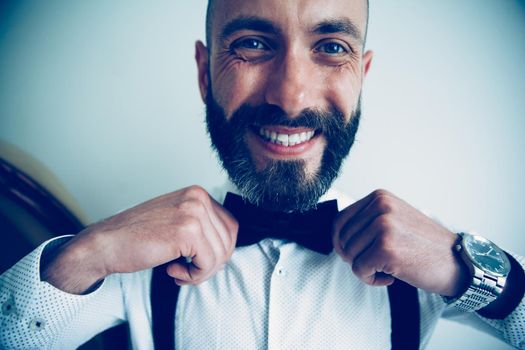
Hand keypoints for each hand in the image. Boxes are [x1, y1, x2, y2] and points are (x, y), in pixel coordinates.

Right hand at [43, 186, 237, 292]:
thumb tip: (227, 247)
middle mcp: (198, 198)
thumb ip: (202, 226)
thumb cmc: (136, 236)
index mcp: (197, 193)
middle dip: (211, 263)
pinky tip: (172, 270)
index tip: (198, 260)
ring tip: (178, 270)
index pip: (230, 226)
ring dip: (201, 271)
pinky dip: (193, 276)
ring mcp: (194, 212)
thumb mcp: (175, 221)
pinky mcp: (188, 231)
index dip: (218, 250)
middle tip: (187, 270)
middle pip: (229, 241)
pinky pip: (208, 264)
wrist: (105, 244)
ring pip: (221, 254)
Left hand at [332, 189, 468, 295]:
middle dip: (353, 257)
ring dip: (364, 269)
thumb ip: (368, 221)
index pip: (340, 220)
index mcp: (380, 197)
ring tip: (386, 269)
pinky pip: (359, 270)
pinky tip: (390, 277)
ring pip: (349, 255)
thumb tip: (337, 235)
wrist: (458, 262)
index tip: (353, 254)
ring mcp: (383, 226)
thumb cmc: (425, 246)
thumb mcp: (395, 219)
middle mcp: (380, 207)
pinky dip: (371, 279)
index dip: (341, 242)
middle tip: (375, 265)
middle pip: (342, 239)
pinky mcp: (385, 249)